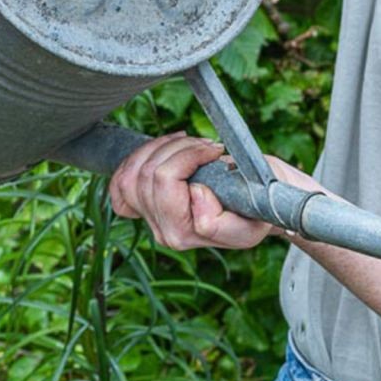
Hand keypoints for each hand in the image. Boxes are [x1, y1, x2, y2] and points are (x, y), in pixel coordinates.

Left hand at [108, 132, 314, 251]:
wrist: (260, 207)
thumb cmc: (258, 209)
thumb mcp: (254, 220)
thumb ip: (222, 222)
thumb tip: (194, 197)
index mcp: (183, 234)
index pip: (164, 181)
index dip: (189, 156)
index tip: (216, 151)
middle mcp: (162, 231)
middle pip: (146, 173)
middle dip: (177, 148)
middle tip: (205, 146)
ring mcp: (150, 220)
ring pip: (132, 171)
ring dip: (161, 148)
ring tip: (190, 145)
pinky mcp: (144, 207)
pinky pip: (120, 183)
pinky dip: (137, 160)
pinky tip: (163, 153)